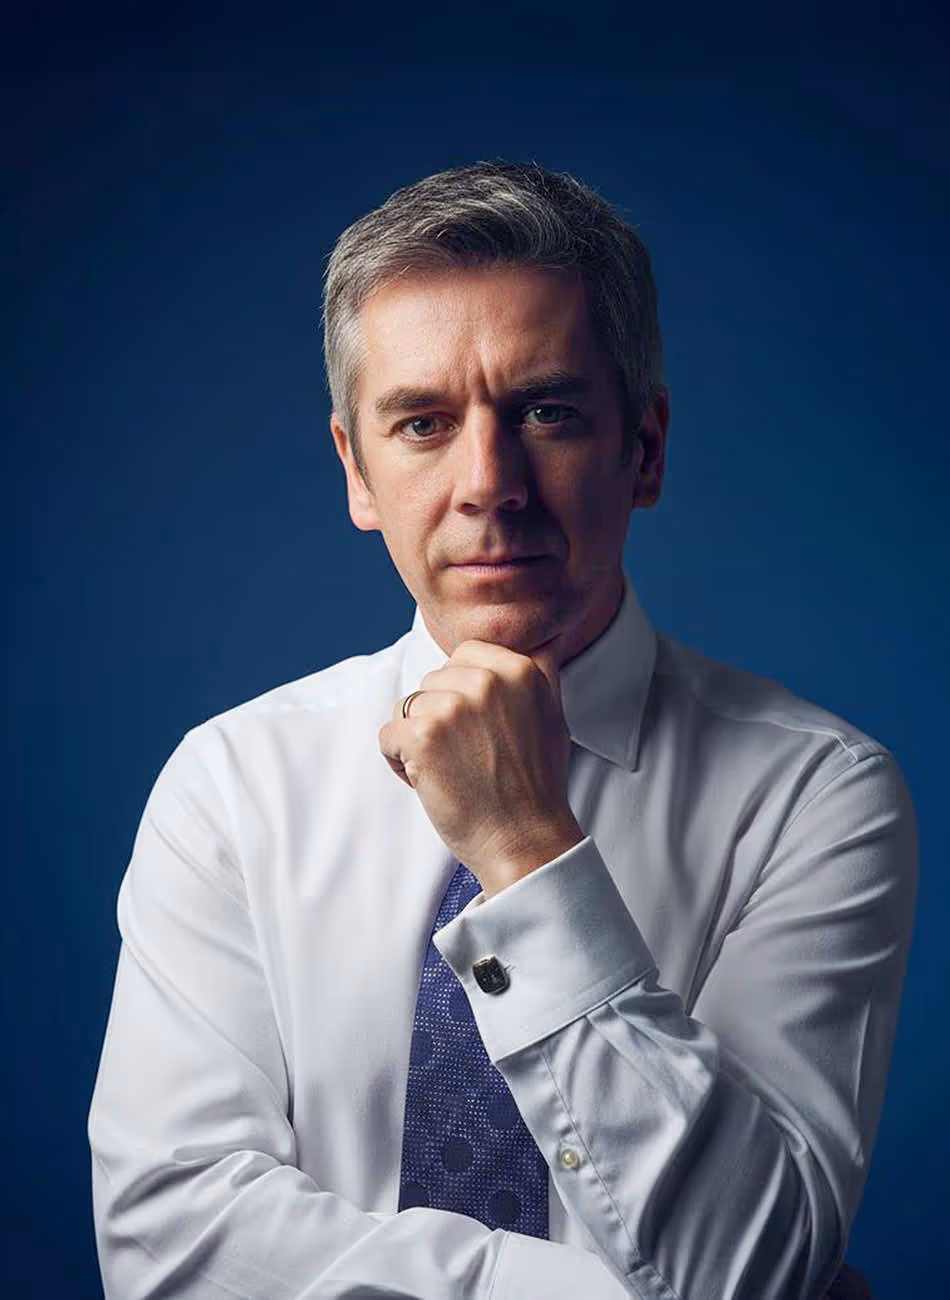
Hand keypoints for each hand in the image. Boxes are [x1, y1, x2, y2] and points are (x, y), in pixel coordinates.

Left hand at [378, 636, 583, 897]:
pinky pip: (388, 735)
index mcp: (519, 669)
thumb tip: (545, 639)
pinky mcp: (423, 735)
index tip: (481, 730)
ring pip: (408, 706)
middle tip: (469, 757)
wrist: (525, 841)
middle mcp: (487, 680)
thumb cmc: (535, 786)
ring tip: (451, 771)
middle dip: (440, 717)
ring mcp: (453, 706)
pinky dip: (399, 762)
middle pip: (433, 681)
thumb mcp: (552, 716)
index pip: (464, 656)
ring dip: (418, 740)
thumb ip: (541, 673)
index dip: (462, 694)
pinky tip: (430, 782)